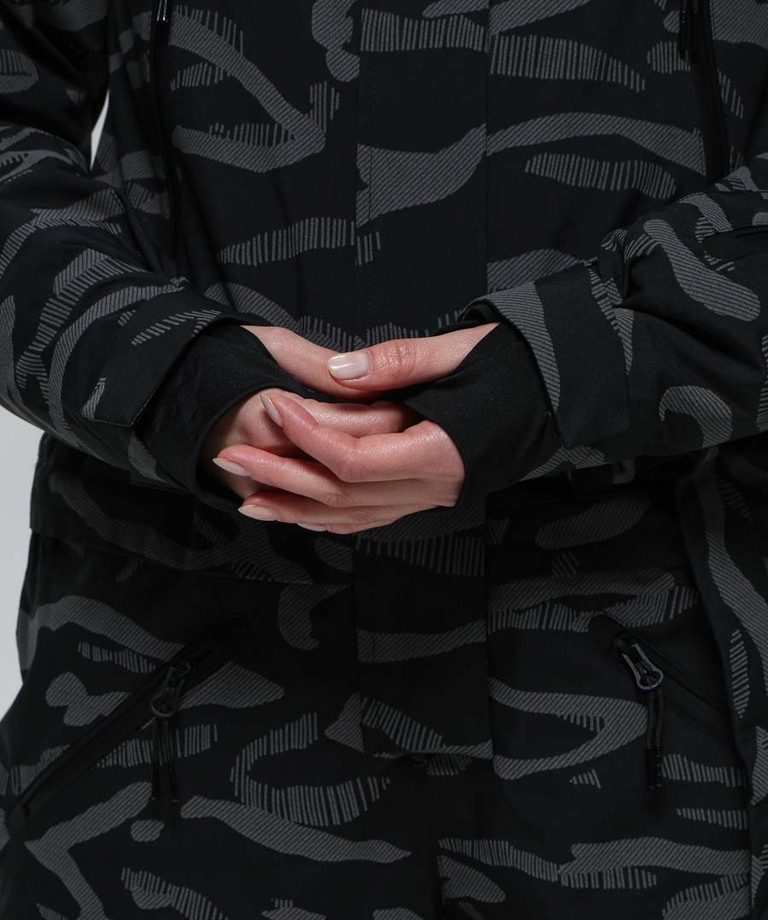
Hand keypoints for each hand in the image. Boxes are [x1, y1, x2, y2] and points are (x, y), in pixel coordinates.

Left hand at [212, 322, 498, 531]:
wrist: (556, 392)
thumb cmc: (515, 366)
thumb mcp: (462, 352)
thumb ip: (401, 363)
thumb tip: (339, 372)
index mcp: (441, 452)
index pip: (357, 460)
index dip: (308, 437)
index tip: (273, 405)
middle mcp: (435, 487)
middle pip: (343, 496)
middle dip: (283, 478)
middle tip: (231, 457)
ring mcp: (432, 497)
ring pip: (353, 517)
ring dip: (298, 509)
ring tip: (248, 497)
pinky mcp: (428, 494)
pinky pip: (372, 518)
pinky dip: (331, 518)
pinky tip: (300, 513)